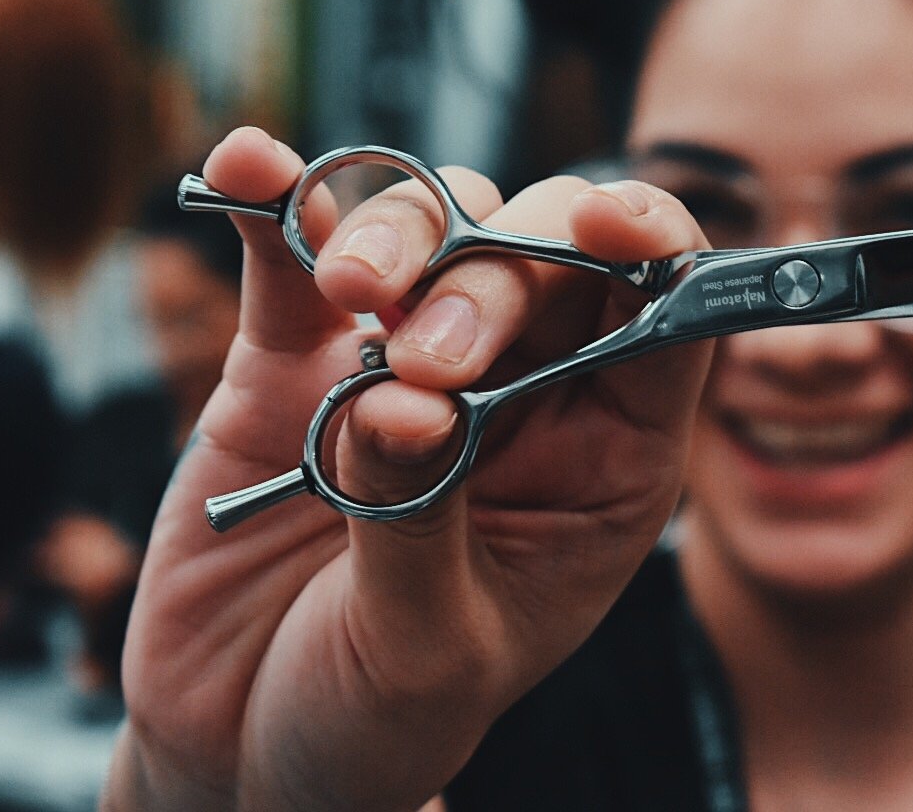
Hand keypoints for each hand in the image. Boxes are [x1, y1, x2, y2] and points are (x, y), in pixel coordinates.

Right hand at [105, 127, 712, 810]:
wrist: (245, 743)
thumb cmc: (379, 714)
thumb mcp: (429, 651)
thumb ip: (424, 521)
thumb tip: (405, 399)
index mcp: (608, 459)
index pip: (667, 319)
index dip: (655, 249)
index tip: (606, 225)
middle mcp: (526, 389)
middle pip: (547, 258)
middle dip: (495, 277)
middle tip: (425, 362)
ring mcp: (407, 358)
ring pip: (437, 230)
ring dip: (398, 235)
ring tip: (349, 298)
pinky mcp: (298, 357)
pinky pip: (295, 255)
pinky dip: (277, 203)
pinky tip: (248, 170)